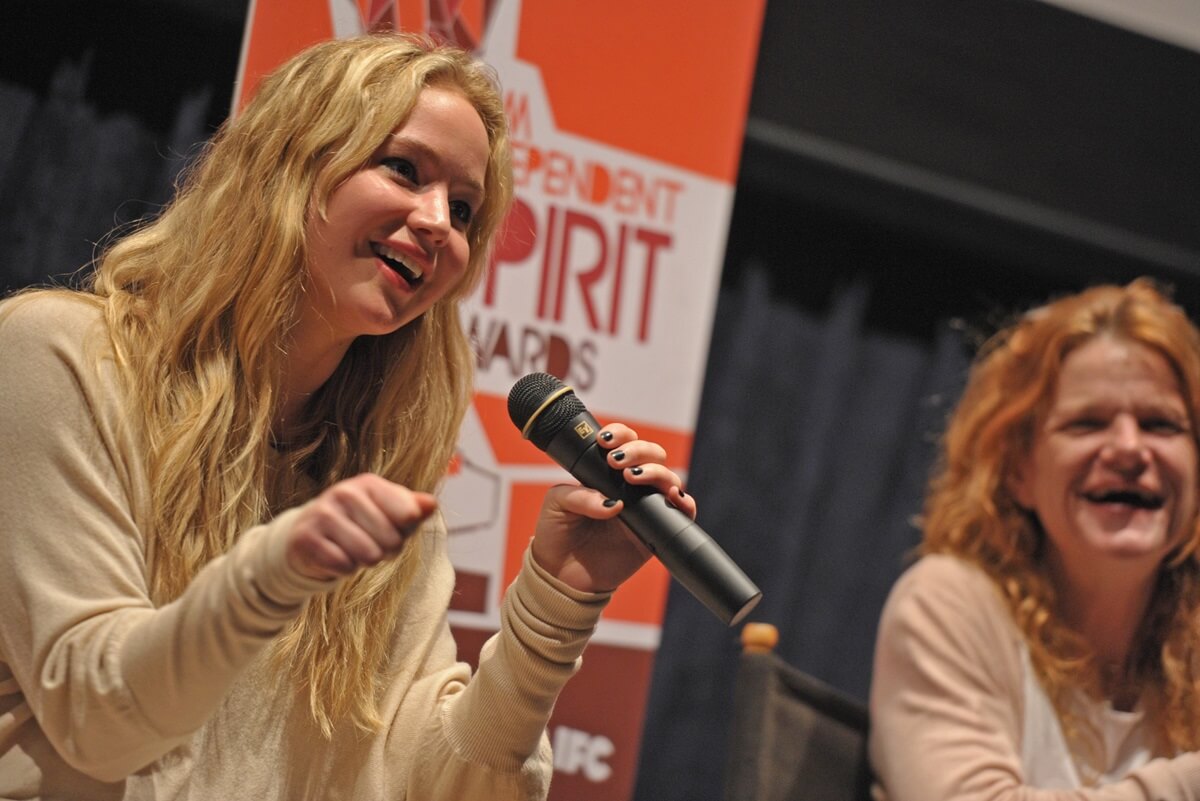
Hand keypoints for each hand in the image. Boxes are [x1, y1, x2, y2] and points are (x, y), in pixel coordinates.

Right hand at [286, 473, 436, 579]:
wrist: (309, 534)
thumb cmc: (359, 523)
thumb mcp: (388, 511)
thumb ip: (413, 507)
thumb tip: (432, 504)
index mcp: (369, 483)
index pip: (410, 514)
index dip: (406, 531)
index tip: (392, 527)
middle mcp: (344, 493)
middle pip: (392, 539)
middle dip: (386, 550)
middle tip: (370, 543)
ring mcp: (322, 515)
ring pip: (369, 555)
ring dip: (366, 561)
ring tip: (353, 549)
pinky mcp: (306, 539)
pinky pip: (344, 566)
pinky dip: (345, 569)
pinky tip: (336, 555)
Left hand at [531, 424, 696, 592]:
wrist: (560, 576)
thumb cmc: (557, 535)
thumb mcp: (556, 505)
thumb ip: (580, 496)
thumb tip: (614, 504)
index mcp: (606, 474)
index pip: (624, 444)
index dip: (621, 435)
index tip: (606, 442)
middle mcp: (629, 488)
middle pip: (652, 455)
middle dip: (639, 450)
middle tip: (618, 462)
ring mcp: (644, 509)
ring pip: (668, 478)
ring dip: (657, 471)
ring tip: (633, 477)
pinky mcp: (655, 534)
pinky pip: (681, 515)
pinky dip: (685, 503)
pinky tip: (672, 497)